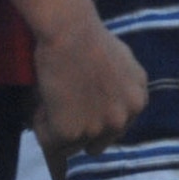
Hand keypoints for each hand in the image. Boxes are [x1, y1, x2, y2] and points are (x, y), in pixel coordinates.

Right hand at [32, 15, 146, 153]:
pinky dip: (42, 128)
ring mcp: (98, 129)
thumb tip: (108, 105)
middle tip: (62, 116)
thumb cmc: (91, 38)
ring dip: (59, 132)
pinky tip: (40, 107)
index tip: (82, 118)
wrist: (70, 32)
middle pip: (97, 145)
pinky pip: (50, 142)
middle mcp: (123, 120)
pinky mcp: (71, 133)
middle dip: (80, 134)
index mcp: (138, 102)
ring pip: (72, 147)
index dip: (97, 123)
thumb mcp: (125, 63)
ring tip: (49, 106)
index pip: (117, 128)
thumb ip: (123, 88)